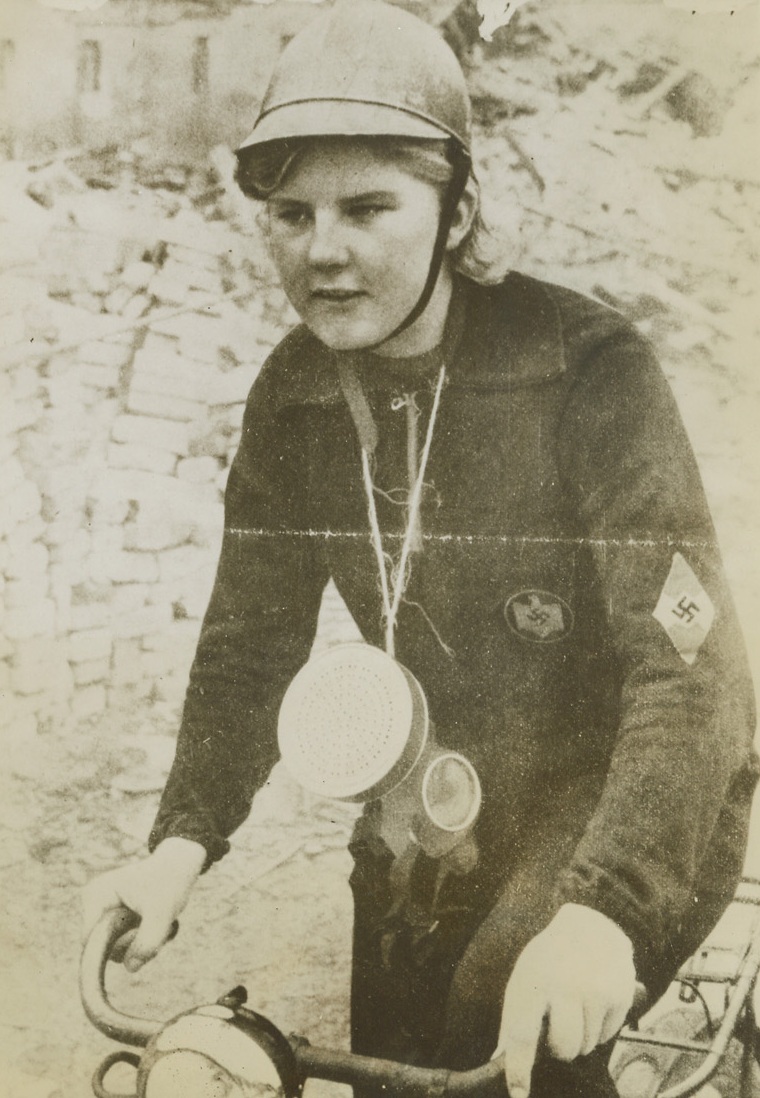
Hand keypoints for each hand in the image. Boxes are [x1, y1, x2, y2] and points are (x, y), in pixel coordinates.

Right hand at [81, 837, 205, 971]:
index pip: (92, 944)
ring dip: (141, 941)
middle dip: (134, 944)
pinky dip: (141, 937)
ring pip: (116, 946)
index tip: (143, 936)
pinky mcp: (112, 915)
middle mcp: (93, 902)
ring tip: (158, 921)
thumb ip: (147, 942)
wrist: (178, 865)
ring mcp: (101, 909)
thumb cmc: (169, 883)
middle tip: (157, 925)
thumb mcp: (162, 913)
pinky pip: (122, 940)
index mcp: (96, 897)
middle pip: (105, 947)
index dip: (117, 949)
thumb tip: (130, 968)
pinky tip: (156, 922)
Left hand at [495, 903, 635, 1097]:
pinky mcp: (621, 994)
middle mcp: (565, 985)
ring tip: (576, 1007)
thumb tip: (498, 1061)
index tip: (518, 1093)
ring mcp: (596, 989)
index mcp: (532, 980)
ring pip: (587, 1046)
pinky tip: (594, 1003)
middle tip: (558, 1025)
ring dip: (581, 1037)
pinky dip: (599, 1028)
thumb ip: (514, 1022)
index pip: (522, 1033)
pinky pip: (608, 1037)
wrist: (589, 928)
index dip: (519, 1068)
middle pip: (563, 1048)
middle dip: (559, 1047)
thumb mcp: (524, 980)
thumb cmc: (548, 962)